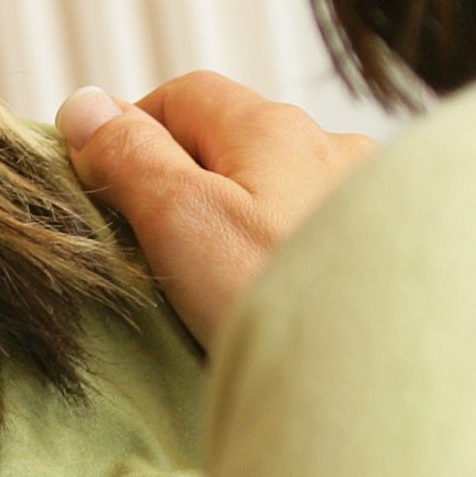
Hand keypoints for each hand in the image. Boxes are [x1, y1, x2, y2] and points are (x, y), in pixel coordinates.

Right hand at [56, 71, 375, 351]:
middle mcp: (332, 149)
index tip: (103, 193)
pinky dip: (284, 255)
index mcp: (276, 128)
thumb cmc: (278, 302)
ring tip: (217, 286)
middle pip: (235, 141)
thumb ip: (131, 159)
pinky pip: (317, 234)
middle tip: (154, 251)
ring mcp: (369, 202)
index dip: (132, 132)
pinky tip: (277, 301)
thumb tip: (83, 104)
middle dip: (187, 180)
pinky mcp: (392, 255)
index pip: (183, 95)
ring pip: (279, 191)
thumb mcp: (182, 224)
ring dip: (241, 220)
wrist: (387, 381)